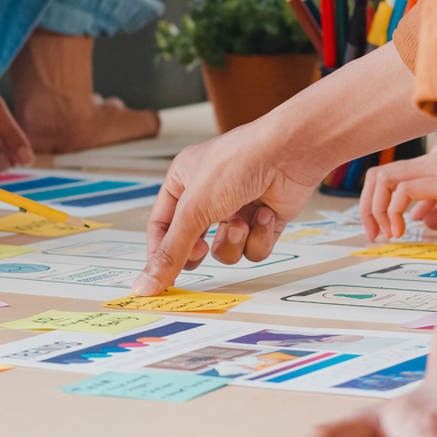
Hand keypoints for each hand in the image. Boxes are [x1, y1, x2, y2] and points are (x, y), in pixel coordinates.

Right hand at [134, 119, 326, 295]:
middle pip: (192, 242)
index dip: (160, 252)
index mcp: (183, 181)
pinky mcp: (263, 221)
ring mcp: (238, 208)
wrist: (289, 153)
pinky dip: (259, 236)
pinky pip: (253, 248)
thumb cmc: (239, 162)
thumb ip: (171, 251)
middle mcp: (209, 195)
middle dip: (199, 250)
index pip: (161, 225)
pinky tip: (265, 214)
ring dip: (233, 241)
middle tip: (201, 250)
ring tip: (242, 222)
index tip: (161, 278)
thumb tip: (147, 283)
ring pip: (225, 249)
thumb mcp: (194, 210)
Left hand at [359, 131, 436, 238]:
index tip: (382, 225)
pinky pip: (403, 190)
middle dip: (368, 205)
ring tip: (385, 233)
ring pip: (384, 177)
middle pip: (380, 173)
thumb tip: (421, 219)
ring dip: (376, 209)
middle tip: (373, 232)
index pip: (394, 173)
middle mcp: (435, 156)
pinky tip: (401, 231)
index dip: (379, 200)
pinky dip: (393, 212)